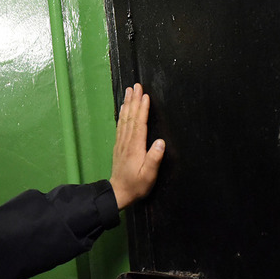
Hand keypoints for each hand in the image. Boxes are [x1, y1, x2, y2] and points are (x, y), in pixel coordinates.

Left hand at [109, 83, 165, 209]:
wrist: (118, 193)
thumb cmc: (136, 185)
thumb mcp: (149, 175)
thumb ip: (154, 158)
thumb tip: (161, 142)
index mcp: (136, 147)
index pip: (139, 124)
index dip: (142, 109)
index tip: (145, 95)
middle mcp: (127, 142)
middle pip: (130, 117)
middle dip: (134, 100)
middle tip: (136, 85)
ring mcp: (121, 143)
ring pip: (124, 119)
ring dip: (127, 104)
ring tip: (128, 91)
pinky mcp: (119, 146)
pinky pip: (120, 126)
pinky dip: (122, 114)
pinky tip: (123, 109)